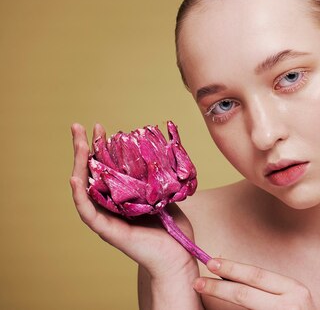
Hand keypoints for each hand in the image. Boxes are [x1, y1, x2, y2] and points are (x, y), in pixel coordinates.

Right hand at [70, 123, 196, 278]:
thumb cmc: (174, 231)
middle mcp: (109, 207)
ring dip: (78, 164)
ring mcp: (106, 219)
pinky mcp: (107, 231)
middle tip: (78, 126)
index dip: (100, 148)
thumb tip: (161, 154)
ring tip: (76, 143)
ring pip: (84, 189)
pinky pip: (88, 211)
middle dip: (82, 149)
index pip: (105, 169)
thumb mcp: (165, 196)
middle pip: (90, 174)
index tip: (101, 128)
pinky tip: (75, 177)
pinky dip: (79, 194)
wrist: (179, 258)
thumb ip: (157, 179)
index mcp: (121, 198)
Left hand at [193, 258, 316, 308]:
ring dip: (221, 303)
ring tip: (203, 294)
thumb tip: (228, 272)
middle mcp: (291, 305)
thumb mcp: (289, 297)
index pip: (257, 276)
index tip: (211, 263)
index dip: (232, 268)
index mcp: (294, 290)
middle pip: (246, 293)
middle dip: (219, 286)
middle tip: (198, 281)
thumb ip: (264, 286)